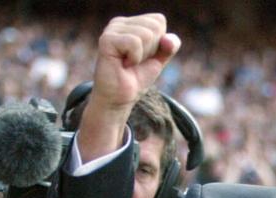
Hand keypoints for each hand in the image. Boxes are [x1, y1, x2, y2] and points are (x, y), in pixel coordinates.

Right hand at [78, 13, 180, 159]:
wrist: (120, 98)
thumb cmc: (136, 77)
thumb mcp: (159, 59)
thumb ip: (170, 46)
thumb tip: (168, 40)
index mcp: (131, 22)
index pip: (159, 21)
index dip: (158, 43)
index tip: (144, 56)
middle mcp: (120, 22)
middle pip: (154, 26)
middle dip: (151, 49)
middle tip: (135, 61)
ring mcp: (111, 29)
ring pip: (146, 34)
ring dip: (142, 56)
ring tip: (128, 63)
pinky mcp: (106, 40)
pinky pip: (134, 42)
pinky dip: (135, 58)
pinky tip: (123, 64)